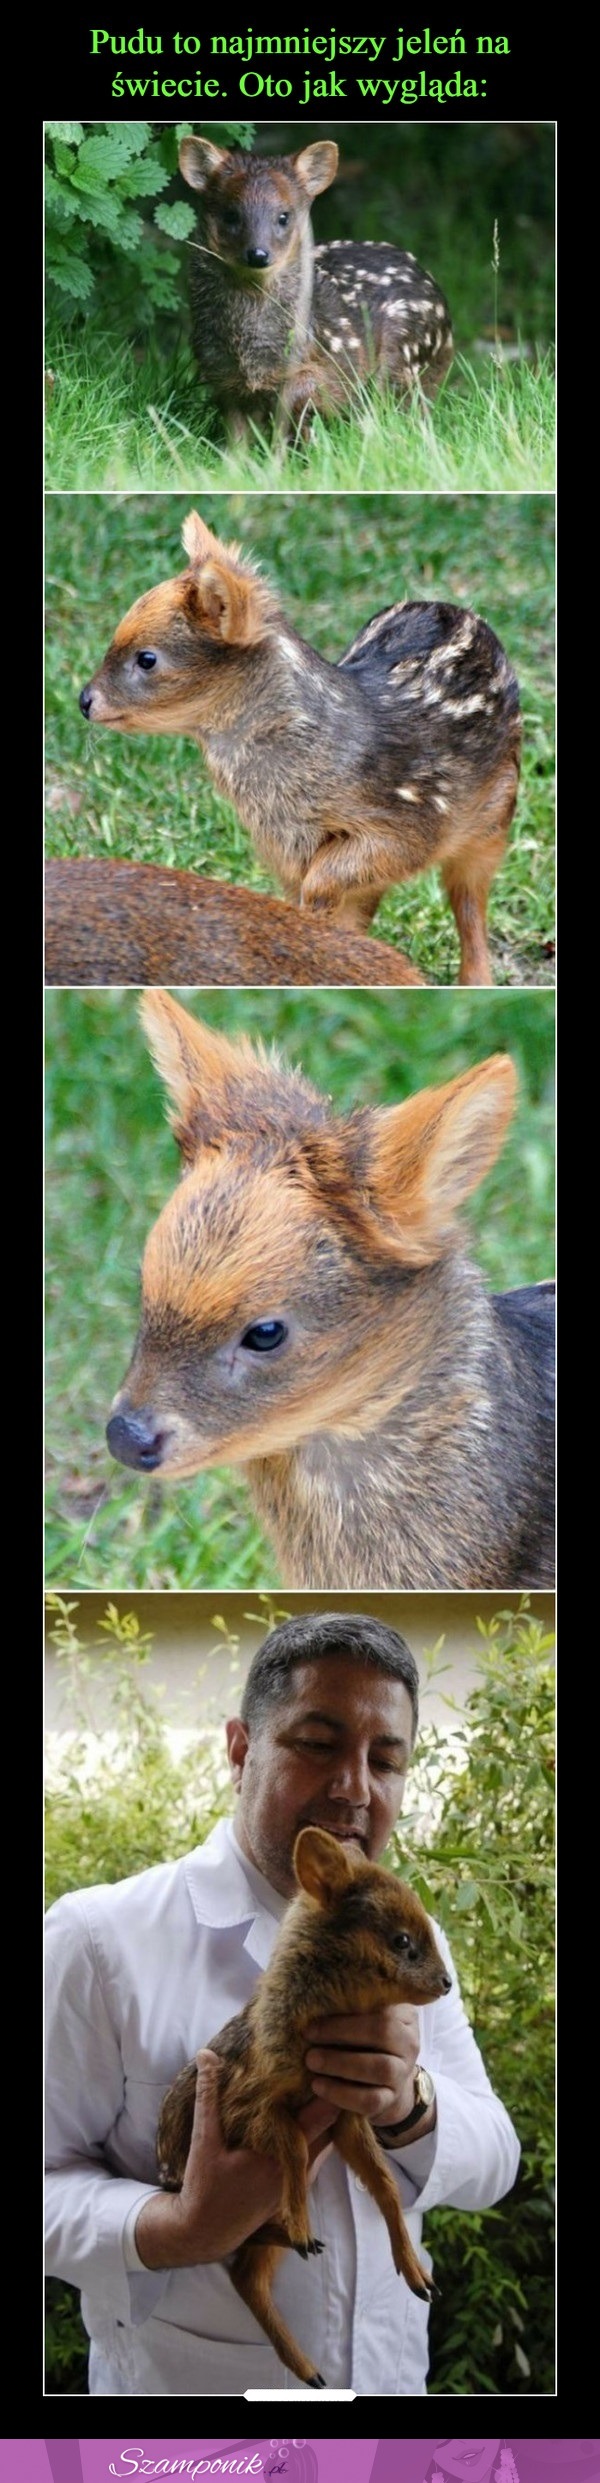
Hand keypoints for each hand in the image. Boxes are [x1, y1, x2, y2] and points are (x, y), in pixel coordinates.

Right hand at [135, 2051, 336, 2271]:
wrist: (205, 2232)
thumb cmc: (204, 2188)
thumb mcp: (204, 2140)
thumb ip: (207, 2096)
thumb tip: (206, 2054)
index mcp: (282, 2158)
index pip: (322, 2117)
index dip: (326, 2088)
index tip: (322, 2061)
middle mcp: (300, 2172)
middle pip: (331, 2126)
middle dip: (328, 2097)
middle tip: (321, 2066)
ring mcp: (301, 2181)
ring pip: (327, 2140)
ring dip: (323, 2115)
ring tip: (314, 2083)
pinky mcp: (297, 2186)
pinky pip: (318, 2152)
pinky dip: (315, 2131)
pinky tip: (303, 2114)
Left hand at [304, 2004, 420, 2124]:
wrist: (387, 2080)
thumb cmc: (366, 2040)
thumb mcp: (362, 2019)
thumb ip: (348, 2011)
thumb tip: (313, 2002)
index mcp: (403, 2014)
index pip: (381, 2005)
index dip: (347, 2010)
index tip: (314, 2017)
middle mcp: (409, 2042)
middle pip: (382, 2032)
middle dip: (341, 2033)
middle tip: (308, 2036)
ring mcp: (403, 2072)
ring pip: (380, 2067)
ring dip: (341, 2064)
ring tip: (311, 2061)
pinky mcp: (391, 2099)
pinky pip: (370, 2099)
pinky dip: (342, 2094)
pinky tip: (319, 2086)